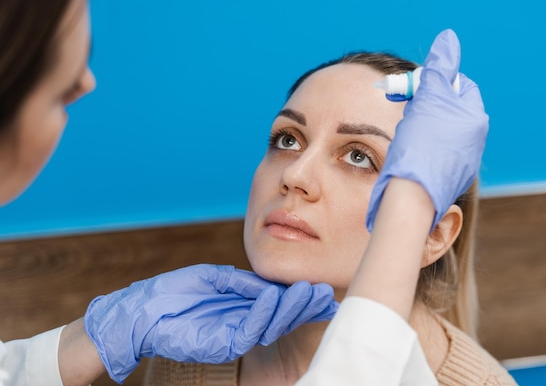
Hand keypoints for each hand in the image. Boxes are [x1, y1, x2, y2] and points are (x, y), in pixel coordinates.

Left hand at [84, 264, 336, 382]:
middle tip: (325, 293)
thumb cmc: (175, 293)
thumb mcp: (215, 278)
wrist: (143, 312)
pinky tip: (273, 297)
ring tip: (308, 293)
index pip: (278, 304)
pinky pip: (249, 331)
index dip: (300, 299)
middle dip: (303, 306)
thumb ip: (243, 283)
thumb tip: (271, 285)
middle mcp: (244, 324)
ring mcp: (234, 335)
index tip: (321, 290)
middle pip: (281, 317)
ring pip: (270, 326)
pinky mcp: (223, 344)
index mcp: (243, 308)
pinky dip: (263, 314)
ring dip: (290, 309)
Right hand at [366, 29, 487, 230]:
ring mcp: (462, 162)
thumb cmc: (420, 146)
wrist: (411, 197)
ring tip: (407, 138)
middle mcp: (474, 142)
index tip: (416, 89)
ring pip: (438, 132)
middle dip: (426, 106)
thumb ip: (438, 68)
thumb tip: (449, 39)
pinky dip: (420, 150)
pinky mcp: (447, 178)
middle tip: (407, 111)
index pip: (460, 86)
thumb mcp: (429, 98)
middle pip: (448, 109)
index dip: (436, 83)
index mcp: (475, 119)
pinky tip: (408, 157)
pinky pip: (433, 154)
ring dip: (420, 128)